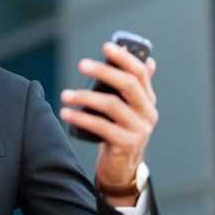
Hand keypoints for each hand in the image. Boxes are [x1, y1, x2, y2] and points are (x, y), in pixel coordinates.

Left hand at [59, 42, 157, 204]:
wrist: (122, 168)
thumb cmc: (120, 131)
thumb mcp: (129, 108)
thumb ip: (135, 87)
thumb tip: (150, 60)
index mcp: (147, 100)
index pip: (140, 73)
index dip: (124, 58)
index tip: (106, 46)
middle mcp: (147, 113)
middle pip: (128, 85)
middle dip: (104, 71)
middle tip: (81, 64)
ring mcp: (138, 130)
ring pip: (112, 106)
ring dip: (85, 98)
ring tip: (64, 94)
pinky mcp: (126, 145)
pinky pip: (102, 127)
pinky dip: (82, 118)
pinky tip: (66, 113)